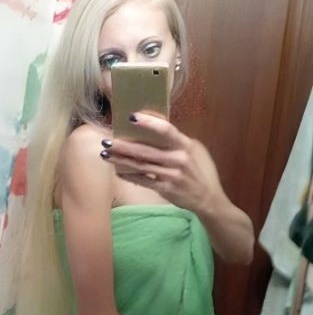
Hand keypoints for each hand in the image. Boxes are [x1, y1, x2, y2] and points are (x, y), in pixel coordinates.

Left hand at [102, 111, 224, 215]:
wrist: (208, 198)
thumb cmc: (200, 170)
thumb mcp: (194, 149)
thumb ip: (176, 139)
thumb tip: (154, 122)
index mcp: (186, 145)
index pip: (166, 129)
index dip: (149, 122)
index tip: (131, 116)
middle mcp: (179, 159)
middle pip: (146, 151)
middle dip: (123, 146)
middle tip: (106, 141)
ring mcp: (171, 175)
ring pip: (141, 166)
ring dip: (121, 161)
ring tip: (106, 154)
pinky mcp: (166, 189)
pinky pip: (144, 181)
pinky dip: (130, 176)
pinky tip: (118, 171)